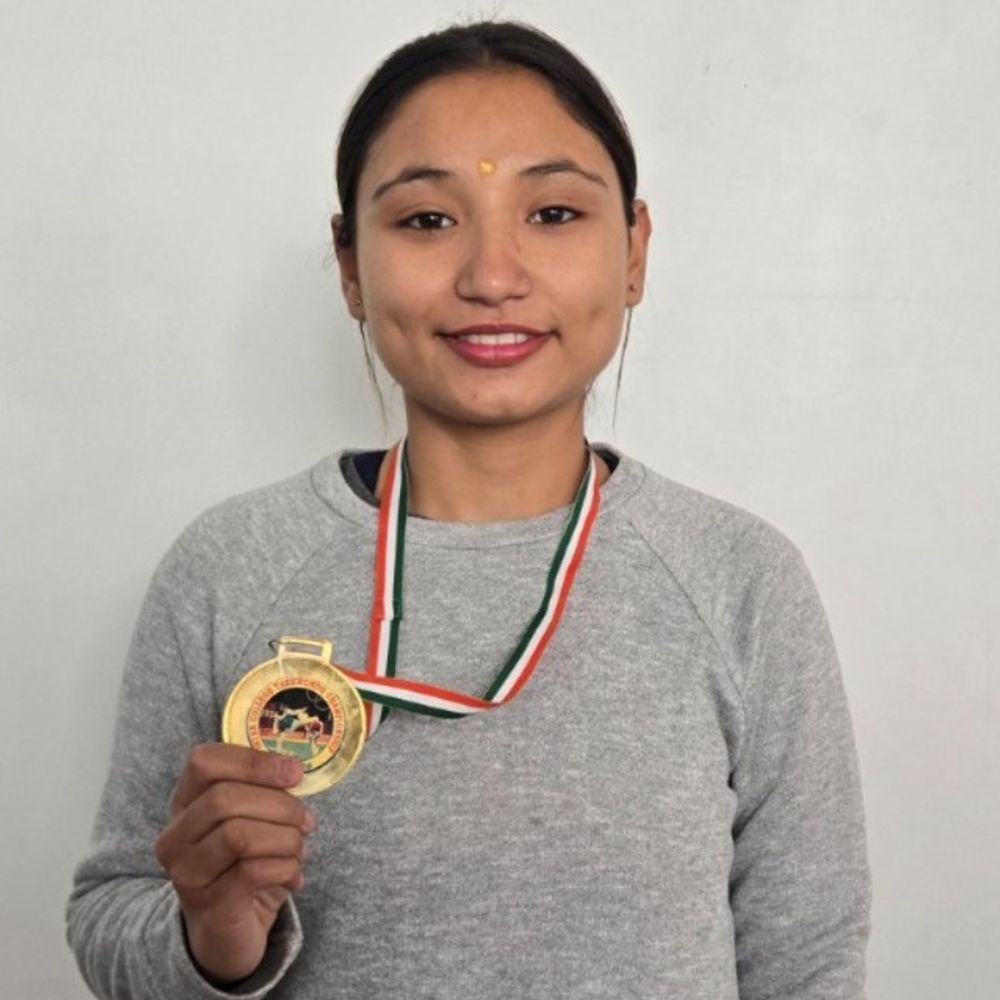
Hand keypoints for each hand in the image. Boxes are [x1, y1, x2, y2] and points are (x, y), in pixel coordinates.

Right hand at [155, 743, 314, 982]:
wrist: (228, 931)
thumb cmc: (245, 863)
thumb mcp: (252, 818)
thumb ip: (265, 790)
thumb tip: (294, 770)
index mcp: (185, 802)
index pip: (204, 761)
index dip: (253, 761)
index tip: (295, 773)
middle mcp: (175, 836)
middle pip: (224, 798)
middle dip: (280, 805)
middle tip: (307, 820)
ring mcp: (186, 873)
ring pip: (239, 835)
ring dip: (286, 838)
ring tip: (300, 848)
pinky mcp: (209, 905)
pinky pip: (254, 872)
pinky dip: (287, 867)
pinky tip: (294, 874)